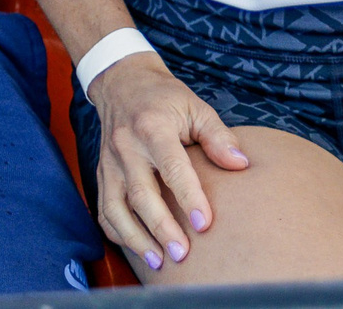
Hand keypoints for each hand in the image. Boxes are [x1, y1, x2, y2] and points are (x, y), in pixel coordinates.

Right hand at [87, 52, 250, 270]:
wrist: (121, 81)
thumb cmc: (164, 98)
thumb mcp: (195, 106)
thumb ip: (218, 136)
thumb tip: (240, 165)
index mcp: (153, 127)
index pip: (172, 168)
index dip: (189, 198)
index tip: (206, 225)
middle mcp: (127, 146)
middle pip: (141, 193)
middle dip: (161, 227)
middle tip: (182, 254)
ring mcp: (110, 162)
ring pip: (116, 207)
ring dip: (136, 238)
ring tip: (158, 261)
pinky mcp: (102, 173)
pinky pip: (104, 209)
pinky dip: (118, 232)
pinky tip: (138, 248)